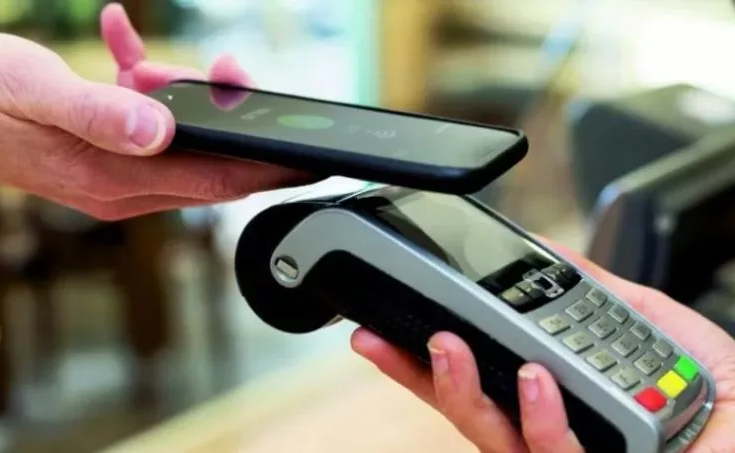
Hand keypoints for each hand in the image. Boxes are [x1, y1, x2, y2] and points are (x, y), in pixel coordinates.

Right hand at [0, 3, 306, 220]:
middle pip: (211, 166)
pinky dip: (151, 90)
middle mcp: (124, 185)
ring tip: (162, 64)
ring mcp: (118, 172)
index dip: (265, 168)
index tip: (306, 154)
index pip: (212, 180)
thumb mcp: (32, 90)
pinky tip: (127, 51)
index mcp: (113, 178)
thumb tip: (160, 129)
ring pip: (187, 144)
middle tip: (236, 78)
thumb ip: (97, 111)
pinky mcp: (110, 154)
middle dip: (237, 126)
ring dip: (191, 102)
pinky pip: (152, 127)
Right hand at [352, 240, 734, 452]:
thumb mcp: (652, 327)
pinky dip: (541, 419)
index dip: (428, 359)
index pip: (478, 382)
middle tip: (387, 338)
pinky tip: (536, 382)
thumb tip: (552, 256)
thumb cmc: (721, 398)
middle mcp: (552, 435)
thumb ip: (599, 293)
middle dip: (419, 377)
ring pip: (497, 440)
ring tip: (450, 347)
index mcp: (555, 400)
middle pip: (467, 414)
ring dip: (465, 393)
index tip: (390, 328)